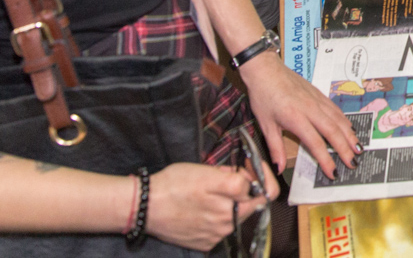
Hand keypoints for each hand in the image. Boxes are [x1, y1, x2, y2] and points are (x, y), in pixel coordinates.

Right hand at [146, 162, 270, 251]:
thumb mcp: (206, 171)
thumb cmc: (174, 184)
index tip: (251, 168)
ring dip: (231, 203)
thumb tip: (248, 180)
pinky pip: (221, 228)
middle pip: (252, 205)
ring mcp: (216, 235)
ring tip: (211, 192)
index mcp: (231, 202)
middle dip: (247, 189)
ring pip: (236, 216)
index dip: (261, 175)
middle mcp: (227, 223)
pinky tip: (202, 207)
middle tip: (230, 177)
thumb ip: (234, 178)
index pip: (267, 192)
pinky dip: (218, 217)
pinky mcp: (205, 243)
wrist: (146, 206)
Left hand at [238, 54, 360, 175]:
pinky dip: (345, 120)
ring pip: (338, 119)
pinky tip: (350, 128)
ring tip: (358, 148)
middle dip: (345, 149)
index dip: (325, 160)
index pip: (315, 143)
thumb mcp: (265, 124)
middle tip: (354, 163)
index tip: (333, 173)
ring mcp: (316, 100)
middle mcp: (310, 109)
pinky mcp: (319, 94)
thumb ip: (274, 147)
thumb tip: (278, 168)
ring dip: (350, 135)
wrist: (266, 70)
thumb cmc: (263, 96)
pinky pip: (335, 109)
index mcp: (296, 118)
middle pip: (333, 131)